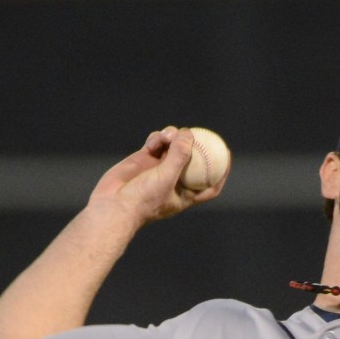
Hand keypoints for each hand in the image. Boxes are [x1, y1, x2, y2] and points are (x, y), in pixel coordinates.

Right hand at [88, 127, 228, 224]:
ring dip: (173, 138)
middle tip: (199, 133)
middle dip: (195, 146)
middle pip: (192, 160)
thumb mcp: (167, 178)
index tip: (226, 154)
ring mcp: (158, 169)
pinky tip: (157, 138)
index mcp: (185, 194)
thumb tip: (189, 135)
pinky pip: (156, 143)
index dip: (220, 171)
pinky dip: (158, 138)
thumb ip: (179, 156)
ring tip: (169, 135)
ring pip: (173, 148)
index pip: (209, 184)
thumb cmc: (143, 200)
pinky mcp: (143, 159)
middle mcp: (173, 181)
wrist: (113, 205)